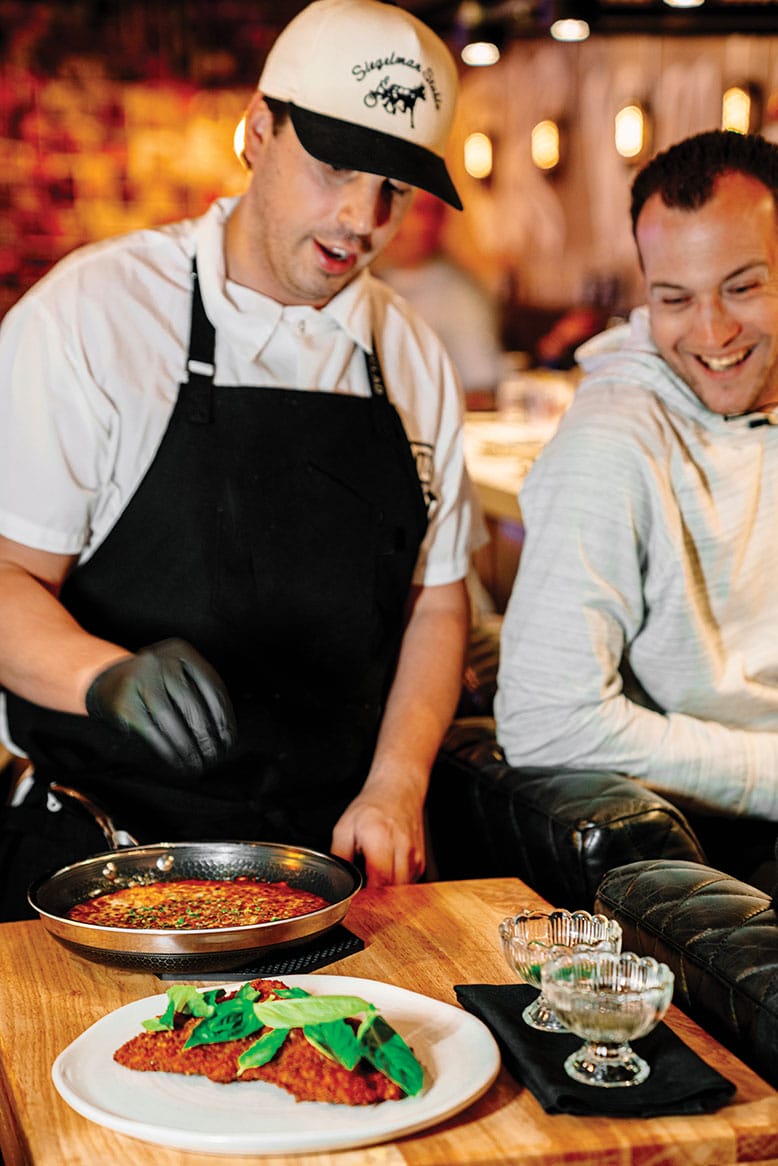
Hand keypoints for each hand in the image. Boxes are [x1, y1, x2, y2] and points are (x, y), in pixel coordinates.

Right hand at [85, 638, 235, 771]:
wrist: (106, 681)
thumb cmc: (155, 684)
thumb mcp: (178, 674)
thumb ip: (199, 691)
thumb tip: (224, 731)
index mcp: (180, 651)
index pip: (211, 686)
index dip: (223, 716)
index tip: (229, 738)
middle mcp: (159, 661)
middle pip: (190, 702)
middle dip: (205, 734)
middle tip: (214, 756)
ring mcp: (138, 680)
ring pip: (169, 718)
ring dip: (186, 745)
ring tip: (197, 762)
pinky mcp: (124, 703)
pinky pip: (150, 730)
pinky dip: (166, 749)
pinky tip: (177, 760)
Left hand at [330, 786, 425, 886]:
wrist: (398, 791)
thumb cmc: (371, 809)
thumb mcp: (344, 827)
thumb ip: (339, 855)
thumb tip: (336, 880)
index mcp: (380, 837)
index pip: (379, 879)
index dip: (367, 894)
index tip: (356, 895)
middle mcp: (402, 847)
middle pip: (392, 888)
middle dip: (376, 896)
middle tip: (362, 891)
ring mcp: (414, 855)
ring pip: (401, 889)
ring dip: (387, 891)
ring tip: (373, 877)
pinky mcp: (420, 861)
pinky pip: (408, 883)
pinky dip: (396, 885)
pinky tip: (386, 871)